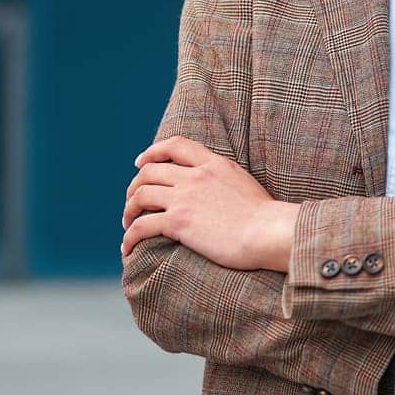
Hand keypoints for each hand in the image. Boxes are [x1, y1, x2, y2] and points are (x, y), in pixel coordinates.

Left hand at [121, 135, 298, 271]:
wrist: (268, 232)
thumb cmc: (265, 217)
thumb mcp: (243, 182)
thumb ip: (224, 178)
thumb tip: (216, 187)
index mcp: (213, 163)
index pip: (175, 145)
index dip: (152, 152)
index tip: (140, 162)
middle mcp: (195, 176)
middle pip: (150, 171)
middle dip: (134, 186)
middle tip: (131, 201)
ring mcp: (185, 198)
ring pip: (140, 195)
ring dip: (128, 210)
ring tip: (127, 224)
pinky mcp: (178, 222)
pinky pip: (141, 226)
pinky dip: (129, 236)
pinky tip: (127, 248)